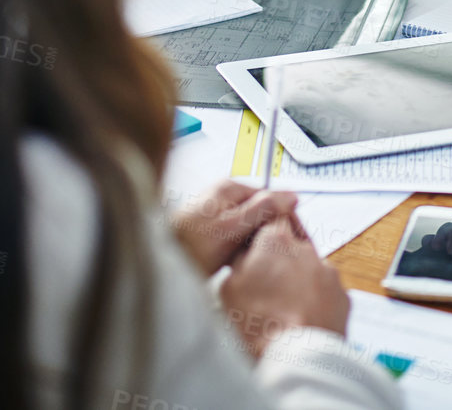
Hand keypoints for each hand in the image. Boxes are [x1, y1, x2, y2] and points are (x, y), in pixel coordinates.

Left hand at [170, 180, 298, 274]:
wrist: (161, 262)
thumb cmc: (188, 245)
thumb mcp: (232, 227)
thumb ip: (262, 208)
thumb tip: (290, 196)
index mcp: (230, 188)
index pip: (271, 197)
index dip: (282, 218)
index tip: (287, 236)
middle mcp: (224, 198)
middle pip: (260, 214)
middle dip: (264, 234)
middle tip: (261, 252)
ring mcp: (218, 214)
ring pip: (249, 230)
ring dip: (250, 245)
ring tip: (243, 259)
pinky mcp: (213, 232)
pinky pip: (237, 241)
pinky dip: (238, 252)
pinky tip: (233, 263)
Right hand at [219, 219, 350, 357]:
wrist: (296, 359)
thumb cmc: (259, 324)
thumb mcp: (230, 288)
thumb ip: (239, 261)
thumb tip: (244, 254)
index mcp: (276, 241)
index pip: (271, 217)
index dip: (264, 230)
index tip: (258, 243)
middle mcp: (307, 251)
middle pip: (293, 243)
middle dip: (281, 258)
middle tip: (268, 282)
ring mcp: (328, 273)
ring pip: (311, 268)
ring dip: (300, 280)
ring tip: (284, 308)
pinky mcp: (343, 297)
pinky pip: (327, 291)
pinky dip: (317, 301)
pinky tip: (302, 318)